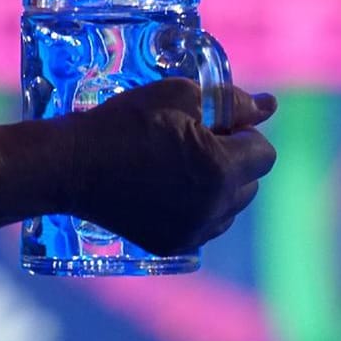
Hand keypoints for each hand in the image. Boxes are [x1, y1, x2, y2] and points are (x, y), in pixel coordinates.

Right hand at [61, 79, 275, 257]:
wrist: (72, 165)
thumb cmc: (124, 122)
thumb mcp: (177, 96)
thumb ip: (229, 101)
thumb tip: (268, 106)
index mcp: (220, 170)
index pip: (264, 152)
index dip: (243, 131)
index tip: (215, 121)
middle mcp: (214, 208)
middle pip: (251, 183)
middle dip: (234, 159)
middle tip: (194, 138)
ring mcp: (193, 232)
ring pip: (230, 207)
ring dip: (218, 184)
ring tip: (179, 163)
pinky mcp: (173, 245)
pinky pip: (205, 226)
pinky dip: (198, 206)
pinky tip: (168, 186)